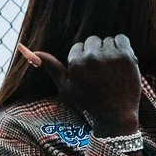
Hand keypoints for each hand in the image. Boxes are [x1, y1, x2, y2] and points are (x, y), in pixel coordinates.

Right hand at [16, 35, 140, 136]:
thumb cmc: (88, 102)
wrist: (116, 116)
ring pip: (107, 40)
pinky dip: (122, 47)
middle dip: (96, 53)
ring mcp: (110, 56)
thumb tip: (29, 51)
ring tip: (112, 71)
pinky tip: (121, 63)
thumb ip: (50, 67)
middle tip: (102, 74)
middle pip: (92, 41)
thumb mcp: (65, 87)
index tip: (90, 76)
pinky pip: (122, 39)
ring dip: (110, 51)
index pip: (78, 48)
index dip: (84, 61)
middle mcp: (92, 58)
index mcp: (75, 64)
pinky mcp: (127, 56)